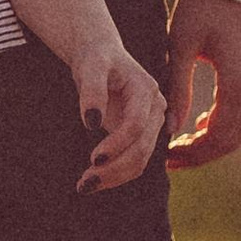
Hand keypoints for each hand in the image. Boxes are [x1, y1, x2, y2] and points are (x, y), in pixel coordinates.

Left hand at [71, 43, 166, 192]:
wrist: (102, 55)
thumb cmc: (95, 58)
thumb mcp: (90, 66)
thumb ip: (91, 91)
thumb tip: (91, 123)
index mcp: (146, 90)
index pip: (136, 125)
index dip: (116, 143)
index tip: (93, 159)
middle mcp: (155, 109)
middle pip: (141, 148)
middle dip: (114, 168)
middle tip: (84, 183)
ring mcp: (152, 123)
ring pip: (141, 159)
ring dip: (115, 176)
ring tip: (85, 186)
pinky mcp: (143, 134)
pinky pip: (134, 159)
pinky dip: (116, 173)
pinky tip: (95, 180)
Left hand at [163, 0, 240, 168]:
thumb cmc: (202, 5)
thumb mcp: (180, 44)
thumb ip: (177, 87)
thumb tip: (170, 128)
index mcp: (238, 81)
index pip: (219, 136)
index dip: (194, 153)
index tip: (167, 158)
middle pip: (234, 139)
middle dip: (203, 154)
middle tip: (172, 159)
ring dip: (215, 141)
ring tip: (182, 145)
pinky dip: (226, 123)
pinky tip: (201, 123)